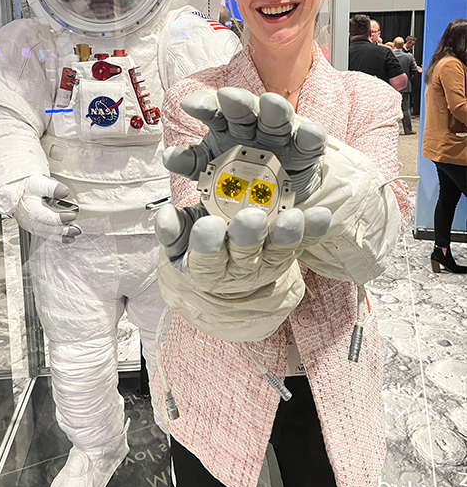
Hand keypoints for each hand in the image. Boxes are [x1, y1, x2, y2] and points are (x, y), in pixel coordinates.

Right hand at [0, 175, 80, 242]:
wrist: (18, 192)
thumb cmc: (28, 187)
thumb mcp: (39, 182)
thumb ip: (52, 187)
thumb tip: (64, 192)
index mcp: (30, 207)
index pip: (45, 216)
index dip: (59, 218)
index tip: (72, 215)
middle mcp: (29, 220)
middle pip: (47, 228)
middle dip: (63, 230)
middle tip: (77, 229)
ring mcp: (31, 226)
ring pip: (47, 234)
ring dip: (62, 235)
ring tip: (74, 234)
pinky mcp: (34, 229)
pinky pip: (46, 236)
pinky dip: (58, 238)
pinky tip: (68, 238)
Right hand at [156, 203, 330, 340]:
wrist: (229, 250)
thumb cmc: (198, 235)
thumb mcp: (180, 234)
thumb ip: (172, 228)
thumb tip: (163, 216)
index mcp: (208, 269)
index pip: (206, 262)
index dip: (207, 245)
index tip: (208, 224)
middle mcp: (241, 270)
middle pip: (245, 258)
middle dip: (248, 238)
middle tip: (251, 217)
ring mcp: (269, 261)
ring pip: (279, 252)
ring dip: (287, 235)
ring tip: (293, 217)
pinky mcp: (291, 250)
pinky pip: (305, 242)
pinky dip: (315, 230)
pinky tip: (322, 215)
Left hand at [164, 87, 326, 203]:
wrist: (276, 206)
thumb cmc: (238, 185)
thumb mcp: (210, 177)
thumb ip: (192, 165)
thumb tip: (168, 156)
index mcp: (226, 130)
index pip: (213, 113)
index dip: (203, 106)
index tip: (189, 105)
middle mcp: (252, 128)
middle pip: (243, 110)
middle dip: (236, 102)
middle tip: (227, 97)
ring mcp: (280, 137)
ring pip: (277, 118)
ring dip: (274, 110)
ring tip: (271, 104)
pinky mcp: (305, 151)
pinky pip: (309, 142)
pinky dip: (310, 136)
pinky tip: (309, 132)